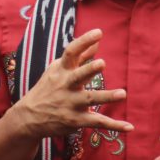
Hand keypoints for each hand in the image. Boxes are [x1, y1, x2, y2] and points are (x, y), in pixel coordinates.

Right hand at [11, 29, 131, 140]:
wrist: (29, 117)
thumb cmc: (49, 88)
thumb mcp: (59, 70)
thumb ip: (80, 56)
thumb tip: (97, 41)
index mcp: (62, 70)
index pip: (71, 52)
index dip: (84, 42)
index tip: (99, 33)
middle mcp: (65, 85)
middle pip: (78, 76)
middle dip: (89, 70)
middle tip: (102, 63)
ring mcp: (70, 104)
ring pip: (90, 99)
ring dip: (106, 97)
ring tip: (123, 93)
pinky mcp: (76, 121)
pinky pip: (97, 122)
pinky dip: (114, 125)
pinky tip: (129, 126)